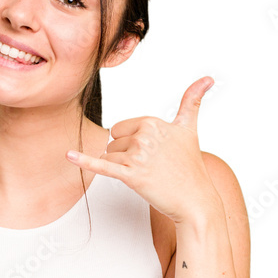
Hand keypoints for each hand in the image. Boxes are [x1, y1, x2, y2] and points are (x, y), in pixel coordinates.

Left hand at [66, 76, 218, 223]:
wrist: (195, 200)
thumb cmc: (190, 166)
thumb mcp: (189, 129)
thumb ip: (192, 101)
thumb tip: (208, 77)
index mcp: (152, 122)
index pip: (121, 128)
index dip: (132, 142)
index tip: (154, 152)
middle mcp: (144, 135)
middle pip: (113, 141)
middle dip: (126, 155)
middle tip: (151, 166)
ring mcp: (137, 156)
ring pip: (109, 156)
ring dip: (122, 168)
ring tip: (146, 175)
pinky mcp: (131, 176)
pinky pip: (102, 166)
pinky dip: (84, 161)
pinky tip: (69, 156)